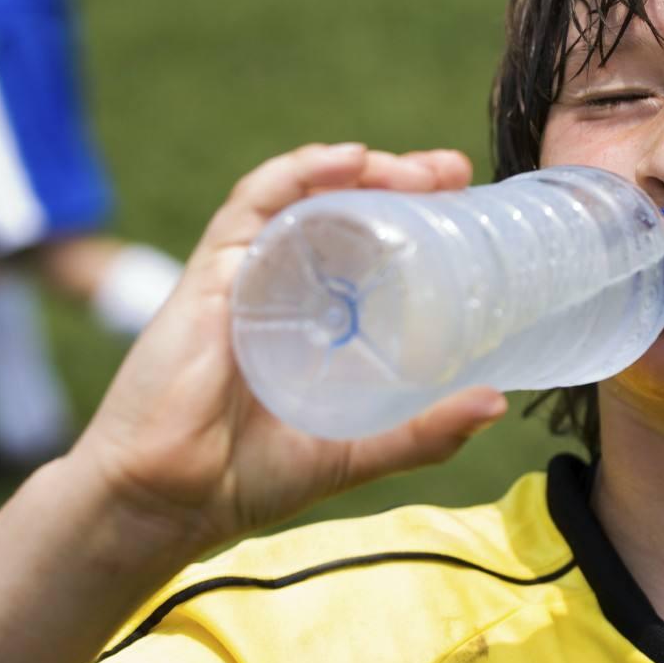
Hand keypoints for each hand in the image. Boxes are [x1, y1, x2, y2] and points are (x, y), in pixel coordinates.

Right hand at [66, 143, 506, 559]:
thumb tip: (497, 402)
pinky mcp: (210, 273)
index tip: (466, 203)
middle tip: (454, 174)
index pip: (367, 247)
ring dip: (361, 170)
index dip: (415, 217)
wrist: (166, 502)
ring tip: (417, 170)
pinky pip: (252, 204)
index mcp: (314, 319)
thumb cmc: (248, 478)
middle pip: (342, 210)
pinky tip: (347, 160)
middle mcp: (282, 287)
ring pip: (304, 195)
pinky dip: (297, 171)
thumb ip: (423, 432)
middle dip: (399, 180)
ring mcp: (246, 275)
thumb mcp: (357, 451)